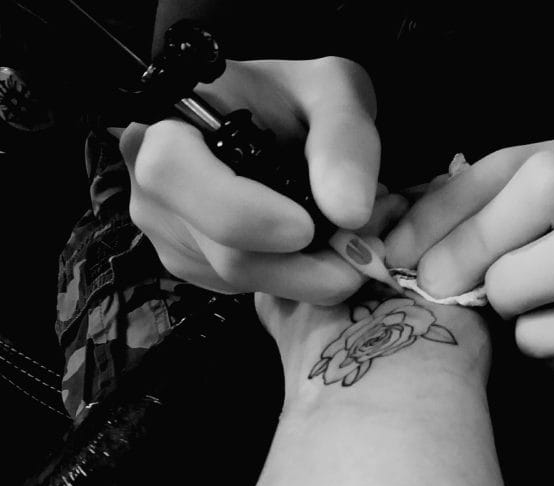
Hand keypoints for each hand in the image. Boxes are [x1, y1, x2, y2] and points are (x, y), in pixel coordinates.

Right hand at [120, 57, 389, 304]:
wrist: (274, 122)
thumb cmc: (294, 99)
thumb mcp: (332, 92)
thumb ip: (344, 141)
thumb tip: (349, 214)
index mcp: (166, 123)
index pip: (175, 177)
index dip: (245, 213)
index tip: (308, 228)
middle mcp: (152, 187)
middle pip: (225, 253)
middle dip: (305, 265)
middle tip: (364, 246)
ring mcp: (171, 236)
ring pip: (245, 282)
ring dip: (312, 273)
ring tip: (350, 234)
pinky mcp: (197, 268)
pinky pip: (250, 289)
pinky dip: (297, 278)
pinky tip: (316, 246)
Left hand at [385, 127, 553, 377]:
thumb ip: (518, 202)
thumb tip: (419, 224)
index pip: (515, 160)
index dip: (444, 204)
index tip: (398, 243)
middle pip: (540, 187)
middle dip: (470, 238)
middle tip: (434, 279)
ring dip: (509, 289)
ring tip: (509, 304)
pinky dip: (534, 336)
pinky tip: (539, 335)